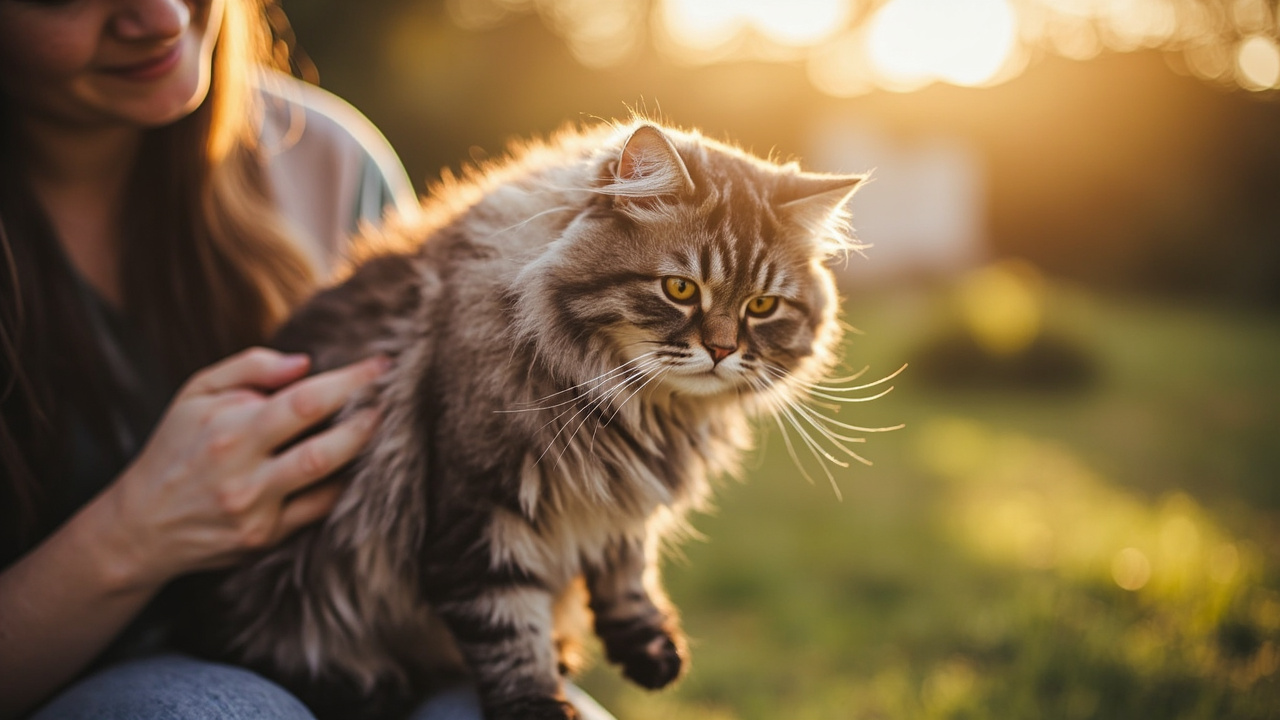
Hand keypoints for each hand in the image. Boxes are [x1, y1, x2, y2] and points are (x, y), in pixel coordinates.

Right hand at [97, 347, 387, 591]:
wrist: (140, 526)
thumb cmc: (176, 447)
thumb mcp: (196, 393)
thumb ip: (250, 367)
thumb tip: (306, 363)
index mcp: (230, 431)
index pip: (306, 400)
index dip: (351, 381)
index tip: (382, 364)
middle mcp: (244, 476)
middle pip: (326, 448)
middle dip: (368, 420)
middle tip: (392, 399)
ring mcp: (258, 512)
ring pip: (329, 482)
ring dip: (363, 453)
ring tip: (381, 427)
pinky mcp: (266, 539)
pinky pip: (320, 509)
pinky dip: (343, 484)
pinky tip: (356, 463)